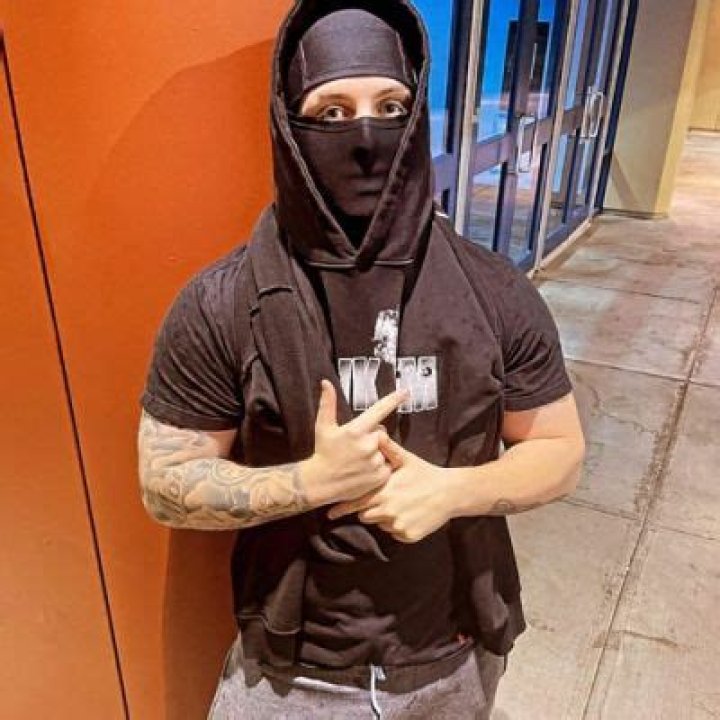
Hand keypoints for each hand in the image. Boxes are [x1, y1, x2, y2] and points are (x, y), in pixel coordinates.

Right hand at [300, 380, 409, 507]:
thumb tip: (326, 382)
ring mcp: (374, 461)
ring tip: (358, 460)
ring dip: (375, 452)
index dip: (393, 399)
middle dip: (372, 435)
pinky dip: (380, 466)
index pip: (379, 410)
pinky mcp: (379, 476)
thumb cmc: (322, 452)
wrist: (320, 483)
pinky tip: (364, 470)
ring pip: (384, 449)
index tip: (406, 391)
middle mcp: (367, 445)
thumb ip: (328, 403)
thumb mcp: (323, 426)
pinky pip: (387, 465)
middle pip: (381, 432)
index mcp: (356, 430)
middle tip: (355, 445)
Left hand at [327, 436, 453, 542]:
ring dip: (384, 517)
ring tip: (400, 504)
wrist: (450, 493)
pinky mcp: (407, 535)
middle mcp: (387, 511)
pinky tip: (409, 514)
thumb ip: (388, 449)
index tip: (329, 514)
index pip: (355, 503)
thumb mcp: (406, 459)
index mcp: (383, 492)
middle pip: (365, 516)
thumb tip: (376, 433)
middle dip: (369, 509)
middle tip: (382, 499)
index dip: (341, 508)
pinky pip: (394, 533)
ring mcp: (397, 525)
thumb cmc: (426, 474)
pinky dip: (398, 526)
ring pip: (380, 525)